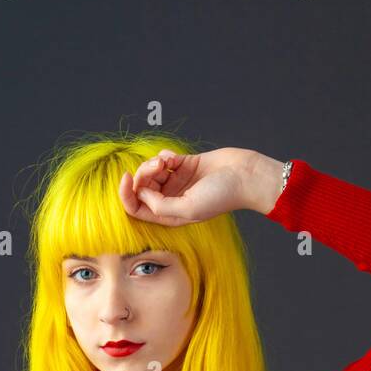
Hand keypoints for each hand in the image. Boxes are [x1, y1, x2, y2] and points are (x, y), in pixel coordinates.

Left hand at [118, 147, 284, 226]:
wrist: (244, 176)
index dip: (126, 194)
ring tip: (166, 161)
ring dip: (153, 162)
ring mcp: (177, 182)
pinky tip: (174, 157)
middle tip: (158, 166)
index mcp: (170, 216)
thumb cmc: (221, 196)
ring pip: (151, 171)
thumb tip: (139, 192)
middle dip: (143, 174)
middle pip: (142, 187)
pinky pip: (163, 158)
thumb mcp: (187, 208)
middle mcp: (171, 200)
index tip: (126, 177)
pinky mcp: (184, 165)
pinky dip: (164, 155)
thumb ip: (159, 205)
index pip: (137, 208)